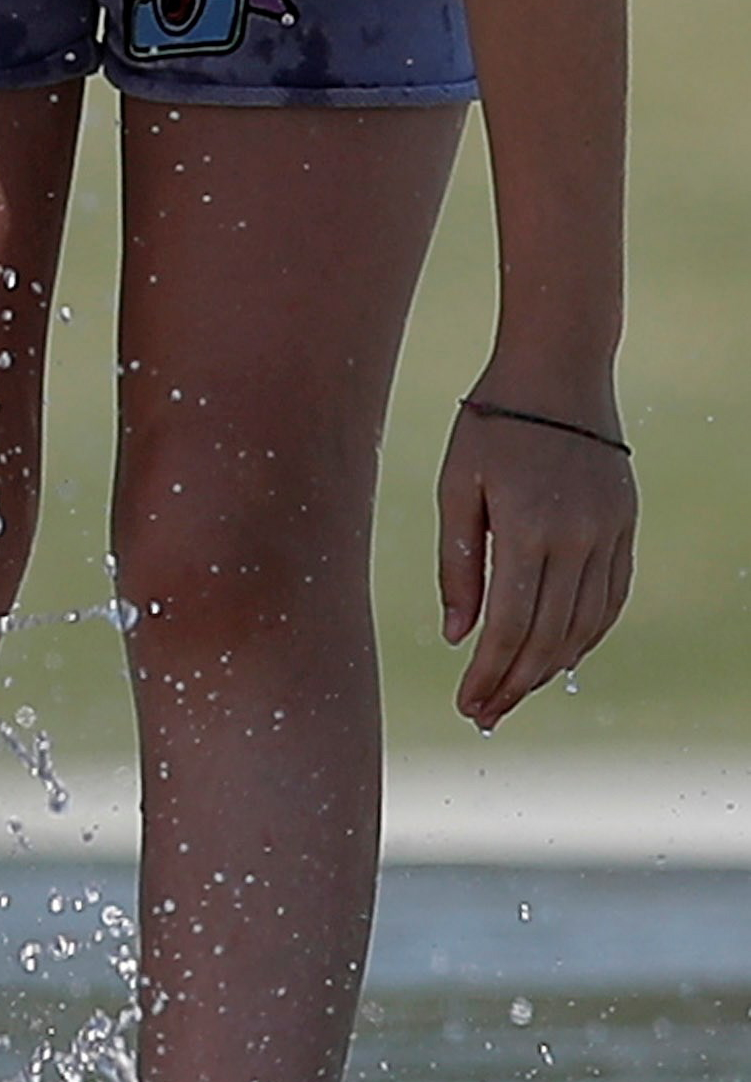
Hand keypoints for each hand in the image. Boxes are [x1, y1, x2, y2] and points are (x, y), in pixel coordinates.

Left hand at [438, 396, 636, 730]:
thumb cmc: (492, 425)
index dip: (489, 673)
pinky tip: (561, 657)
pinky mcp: (625, 525)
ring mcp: (608, 532)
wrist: (558, 369)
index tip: (468, 704)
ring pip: (586, 625)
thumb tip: (457, 638)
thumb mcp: (456, 487)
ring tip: (515, 691)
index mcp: (527, 527)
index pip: (511, 626)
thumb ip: (457, 566)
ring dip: (551, 668)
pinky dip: (588, 634)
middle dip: (516, 683)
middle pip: (550, 637)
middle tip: (485, 712)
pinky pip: (611, 597)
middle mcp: (577, 536)